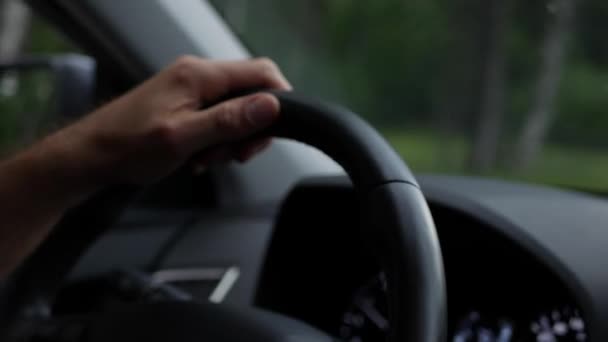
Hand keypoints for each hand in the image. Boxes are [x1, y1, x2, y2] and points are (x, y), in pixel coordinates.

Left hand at [49, 56, 290, 187]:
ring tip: (206, 159)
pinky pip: (216, 119)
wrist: (90, 156)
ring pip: (235, 110)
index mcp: (199, 75)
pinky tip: (197, 157)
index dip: (279, 100)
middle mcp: (197, 75)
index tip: (277, 131)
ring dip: (230, 139)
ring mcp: (190, 89)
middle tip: (236, 156)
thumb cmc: (127, 146)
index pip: (261, 72)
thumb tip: (271, 106)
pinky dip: (215, 141)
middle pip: (250, 93)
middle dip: (250, 128)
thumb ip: (229, 120)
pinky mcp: (184, 104)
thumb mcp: (184, 137)